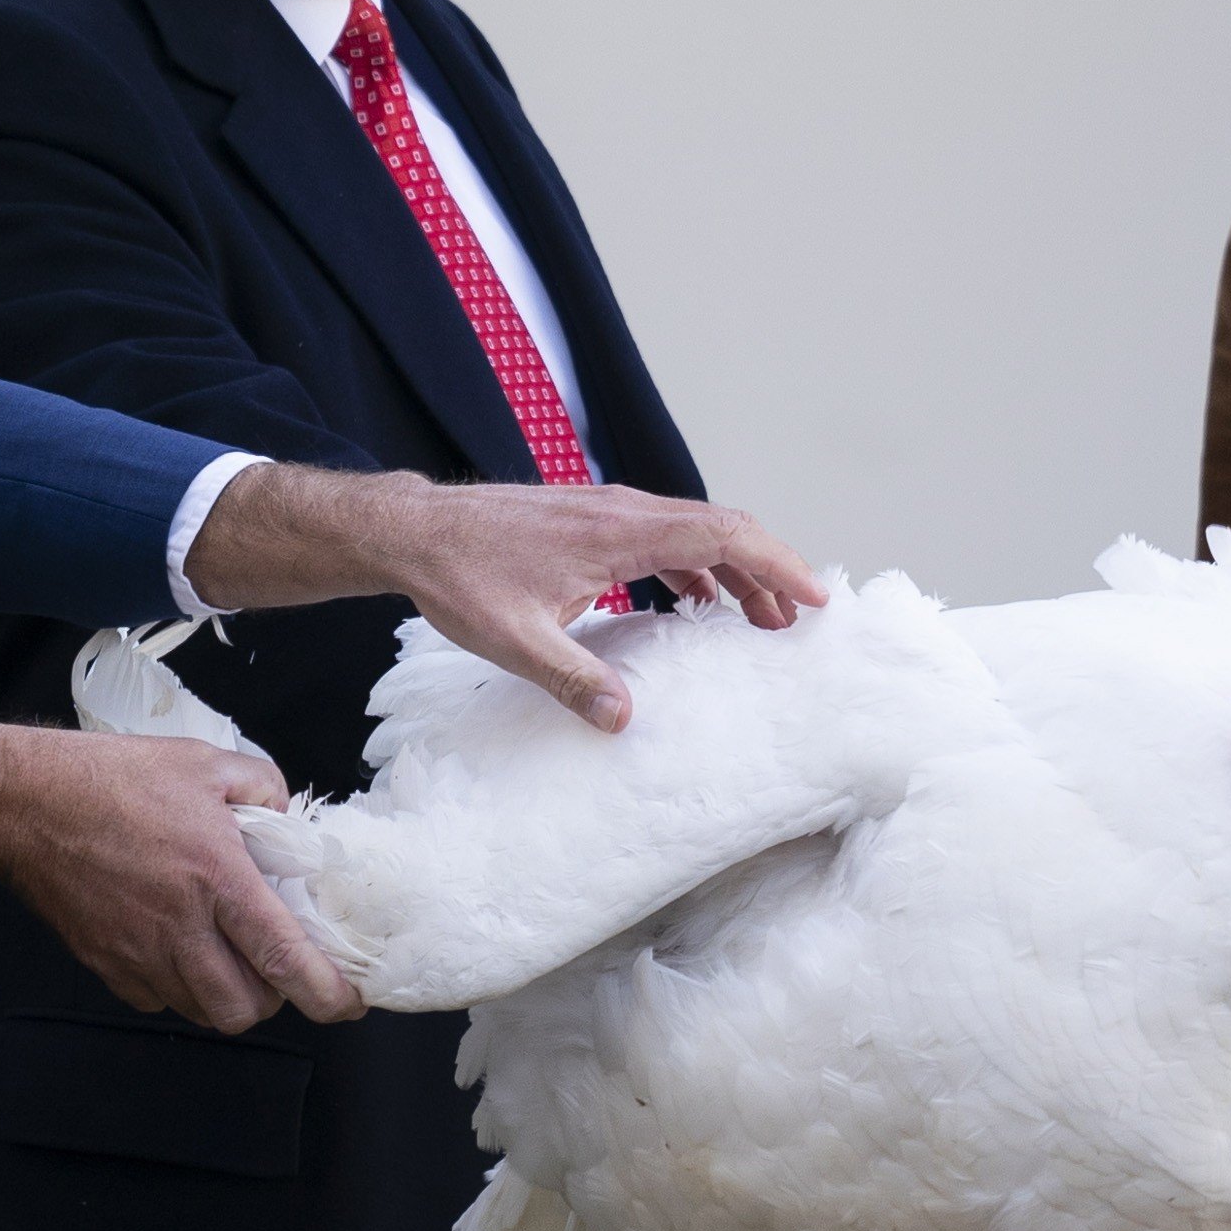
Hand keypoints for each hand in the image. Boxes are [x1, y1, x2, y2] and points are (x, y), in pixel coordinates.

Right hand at [0, 716, 357, 1033]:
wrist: (24, 804)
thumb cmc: (113, 778)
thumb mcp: (206, 763)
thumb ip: (264, 789)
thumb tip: (290, 823)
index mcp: (217, 878)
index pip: (286, 960)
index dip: (327, 994)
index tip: (348, 1003)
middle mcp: (181, 927)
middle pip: (246, 1010)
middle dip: (273, 1000)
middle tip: (277, 968)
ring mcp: (139, 953)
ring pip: (203, 1013)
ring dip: (228, 996)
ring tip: (231, 958)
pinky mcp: (107, 965)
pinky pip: (158, 1000)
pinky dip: (180, 989)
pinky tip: (181, 950)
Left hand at [182, 466, 830, 730]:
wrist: (416, 530)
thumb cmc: (461, 577)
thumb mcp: (514, 639)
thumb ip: (572, 679)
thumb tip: (624, 720)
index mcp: (621, 531)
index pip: (724, 536)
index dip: (778, 564)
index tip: (814, 598)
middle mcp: (624, 510)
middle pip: (723, 530)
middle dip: (769, 573)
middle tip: (797, 623)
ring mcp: (609, 510)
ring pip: (695, 533)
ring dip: (734, 573)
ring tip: (759, 621)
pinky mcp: (592, 520)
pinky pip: (663, 538)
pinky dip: (695, 568)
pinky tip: (694, 606)